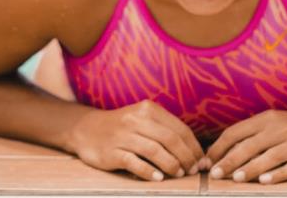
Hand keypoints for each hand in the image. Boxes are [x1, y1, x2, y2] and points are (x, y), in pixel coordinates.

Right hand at [65, 100, 204, 180]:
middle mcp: (136, 120)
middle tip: (192, 170)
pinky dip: (149, 171)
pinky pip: (134, 162)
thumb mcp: (143, 118)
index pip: (179, 128)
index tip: (200, 160)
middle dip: (186, 157)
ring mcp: (123, 136)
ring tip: (178, 174)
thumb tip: (194, 152)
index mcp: (148, 109)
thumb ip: (165, 130)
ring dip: (171, 165)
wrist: (86, 129)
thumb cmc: (122, 127)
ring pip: (154, 150)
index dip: (193, 147)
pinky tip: (158, 178)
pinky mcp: (111, 152)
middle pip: (170, 139)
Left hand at [205, 107, 286, 184]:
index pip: (236, 132)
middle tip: (216, 174)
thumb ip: (249, 135)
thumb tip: (219, 153)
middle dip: (231, 160)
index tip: (207, 162)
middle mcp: (280, 129)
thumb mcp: (272, 123)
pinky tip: (265, 181)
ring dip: (251, 168)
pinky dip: (278, 174)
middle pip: (250, 145)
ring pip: (270, 156)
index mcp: (266, 119)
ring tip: (236, 178)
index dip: (220, 147)